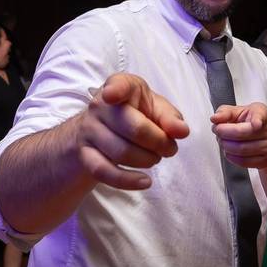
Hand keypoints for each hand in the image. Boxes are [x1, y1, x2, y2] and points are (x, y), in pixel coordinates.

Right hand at [76, 73, 189, 190]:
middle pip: (133, 128)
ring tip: (156, 158)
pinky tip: (145, 181)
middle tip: (169, 148)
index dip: (115, 90)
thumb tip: (182, 131)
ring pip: (121, 152)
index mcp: (121, 86)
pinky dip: (127, 181)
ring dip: (147, 161)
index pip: (118, 85)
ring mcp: (89, 130)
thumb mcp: (155, 108)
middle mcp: (100, 106)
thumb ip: (170, 117)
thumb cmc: (134, 114)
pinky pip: (103, 171)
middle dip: (159, 142)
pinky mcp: (84, 154)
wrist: (100, 129)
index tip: (111, 95)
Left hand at [210, 102, 266, 168]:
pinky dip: (231, 156)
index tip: (256, 124)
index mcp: (262, 113)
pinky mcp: (264, 160)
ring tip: (222, 140)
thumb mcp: (240, 111)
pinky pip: (243, 161)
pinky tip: (229, 150)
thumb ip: (225, 112)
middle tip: (217, 129)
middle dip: (223, 132)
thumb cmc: (253, 122)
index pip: (261, 116)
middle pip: (242, 134)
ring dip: (225, 145)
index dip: (257, 120)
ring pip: (241, 149)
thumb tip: (215, 118)